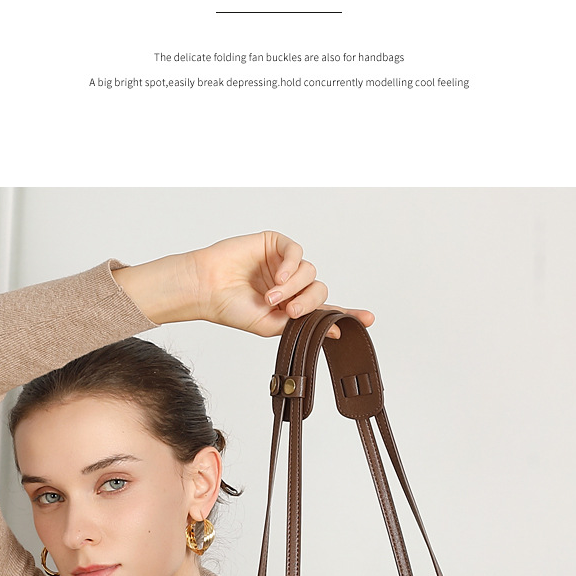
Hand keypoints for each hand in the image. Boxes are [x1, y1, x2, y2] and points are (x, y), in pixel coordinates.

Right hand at [114, 230, 374, 338]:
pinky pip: (297, 252)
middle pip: (320, 290)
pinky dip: (291, 266)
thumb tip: (337, 331)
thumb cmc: (232, 310)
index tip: (369, 319)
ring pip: (310, 272)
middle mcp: (291, 285)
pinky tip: (277, 276)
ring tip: (273, 296)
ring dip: (294, 287)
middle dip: (309, 302)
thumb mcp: (272, 325)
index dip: (347, 312)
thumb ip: (304, 325)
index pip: (324, 309)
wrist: (207, 289)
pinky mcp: (275, 245)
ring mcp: (284, 264)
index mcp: (291, 306)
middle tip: (290, 311)